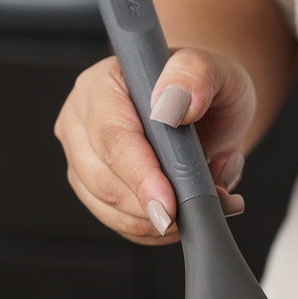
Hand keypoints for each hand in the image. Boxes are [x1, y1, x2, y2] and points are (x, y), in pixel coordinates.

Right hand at [55, 46, 254, 243]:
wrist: (209, 109)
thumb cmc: (205, 86)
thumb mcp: (215, 68)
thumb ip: (196, 75)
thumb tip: (172, 105)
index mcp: (102, 85)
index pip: (112, 138)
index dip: (140, 176)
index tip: (169, 204)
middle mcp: (82, 121)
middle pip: (103, 181)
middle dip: (154, 204)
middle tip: (203, 203)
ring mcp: (84, 159)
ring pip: (110, 209)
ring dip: (160, 219)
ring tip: (206, 201)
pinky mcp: (96, 190)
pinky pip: (123, 223)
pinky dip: (158, 229)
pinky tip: (188, 213)